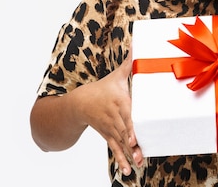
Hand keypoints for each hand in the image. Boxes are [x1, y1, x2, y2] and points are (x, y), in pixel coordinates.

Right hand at [78, 51, 142, 174]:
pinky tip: (128, 170)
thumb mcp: (115, 76)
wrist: (79, 103)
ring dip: (128, 154)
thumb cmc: (102, 88)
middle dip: (131, 142)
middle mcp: (114, 116)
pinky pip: (115, 149)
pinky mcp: (108, 136)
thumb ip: (129, 64)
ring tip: (136, 165)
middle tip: (138, 152)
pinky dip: (121, 159)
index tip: (133, 136)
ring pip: (120, 142)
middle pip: (123, 130)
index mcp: (118, 101)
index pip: (125, 114)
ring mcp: (110, 128)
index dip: (129, 125)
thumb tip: (138, 47)